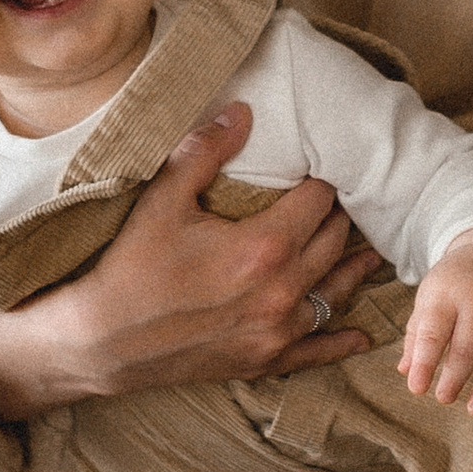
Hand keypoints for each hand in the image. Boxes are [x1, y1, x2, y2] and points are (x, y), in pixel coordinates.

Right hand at [0, 105, 379, 414]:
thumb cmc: (130, 266)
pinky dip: (340, 342)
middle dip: (338, 218)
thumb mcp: (163, 198)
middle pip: (331, 242)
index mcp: (263, 246)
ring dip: (351, 269)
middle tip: (343, 201)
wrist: (101, 341)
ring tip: (371, 254)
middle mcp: (281, 291)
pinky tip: (361, 336)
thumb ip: (207, 150)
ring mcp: (275, 331)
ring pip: (333, 293)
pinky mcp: (262, 360)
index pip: (317, 201)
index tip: (323, 168)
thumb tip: (243, 111)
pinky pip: (315, 351)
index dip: (322, 181)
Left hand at [398, 234, 472, 415]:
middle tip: (443, 399)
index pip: (433, 331)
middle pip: (467, 346)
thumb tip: (405, 371)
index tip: (416, 388)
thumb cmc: (457, 282)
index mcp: (447, 291)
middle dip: (455, 377)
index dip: (424, 362)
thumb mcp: (432, 295)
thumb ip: (417, 332)